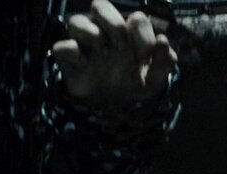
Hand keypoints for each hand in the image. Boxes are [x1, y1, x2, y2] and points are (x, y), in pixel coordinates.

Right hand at [50, 0, 177, 110]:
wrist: (116, 110)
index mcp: (128, 33)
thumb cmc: (134, 84)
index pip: (134, 18)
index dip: (142, 33)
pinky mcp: (69, 60)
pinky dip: (72, 52)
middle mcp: (104, 32)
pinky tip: (85, 64)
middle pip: (100, 5)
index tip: (145, 56)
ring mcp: (84, 44)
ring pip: (76, 20)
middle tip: (122, 48)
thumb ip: (164, 60)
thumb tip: (163, 40)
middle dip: (114, 24)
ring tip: (104, 53)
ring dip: (91, 33)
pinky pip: (61, 47)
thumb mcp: (154, 78)